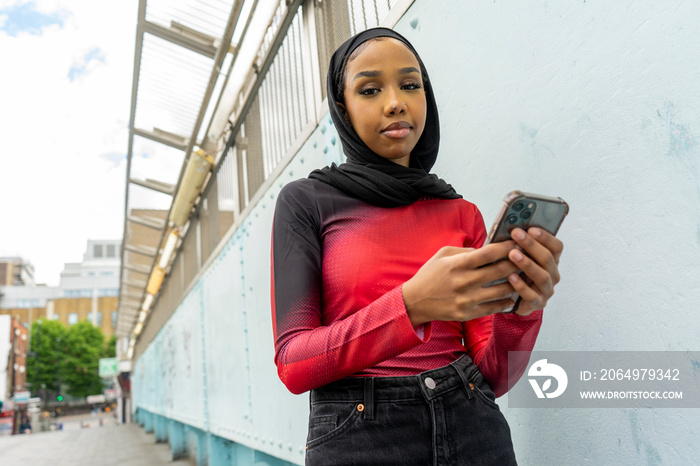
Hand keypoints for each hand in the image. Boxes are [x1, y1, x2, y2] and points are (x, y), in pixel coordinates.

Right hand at [402, 241, 519, 325]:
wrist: (415, 301)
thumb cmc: (430, 275)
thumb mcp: (443, 255)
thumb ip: (466, 251)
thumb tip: (488, 249)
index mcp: (458, 264)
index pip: (489, 253)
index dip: (507, 246)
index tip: (518, 242)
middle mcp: (464, 282)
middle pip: (501, 271)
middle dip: (517, 262)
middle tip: (526, 258)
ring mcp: (467, 299)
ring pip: (502, 290)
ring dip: (516, 282)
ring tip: (523, 277)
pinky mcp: (468, 313)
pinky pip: (495, 307)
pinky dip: (507, 301)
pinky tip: (511, 295)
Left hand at [507, 227, 563, 315]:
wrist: (514, 300)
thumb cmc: (518, 274)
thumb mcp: (521, 258)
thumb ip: (520, 246)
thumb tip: (511, 229)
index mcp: (551, 261)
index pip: (556, 247)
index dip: (545, 237)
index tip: (531, 228)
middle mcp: (552, 275)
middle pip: (548, 258)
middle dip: (531, 245)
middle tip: (516, 235)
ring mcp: (546, 290)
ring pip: (542, 276)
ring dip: (527, 264)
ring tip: (513, 254)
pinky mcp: (538, 303)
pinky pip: (531, 295)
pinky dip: (521, 286)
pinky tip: (511, 277)